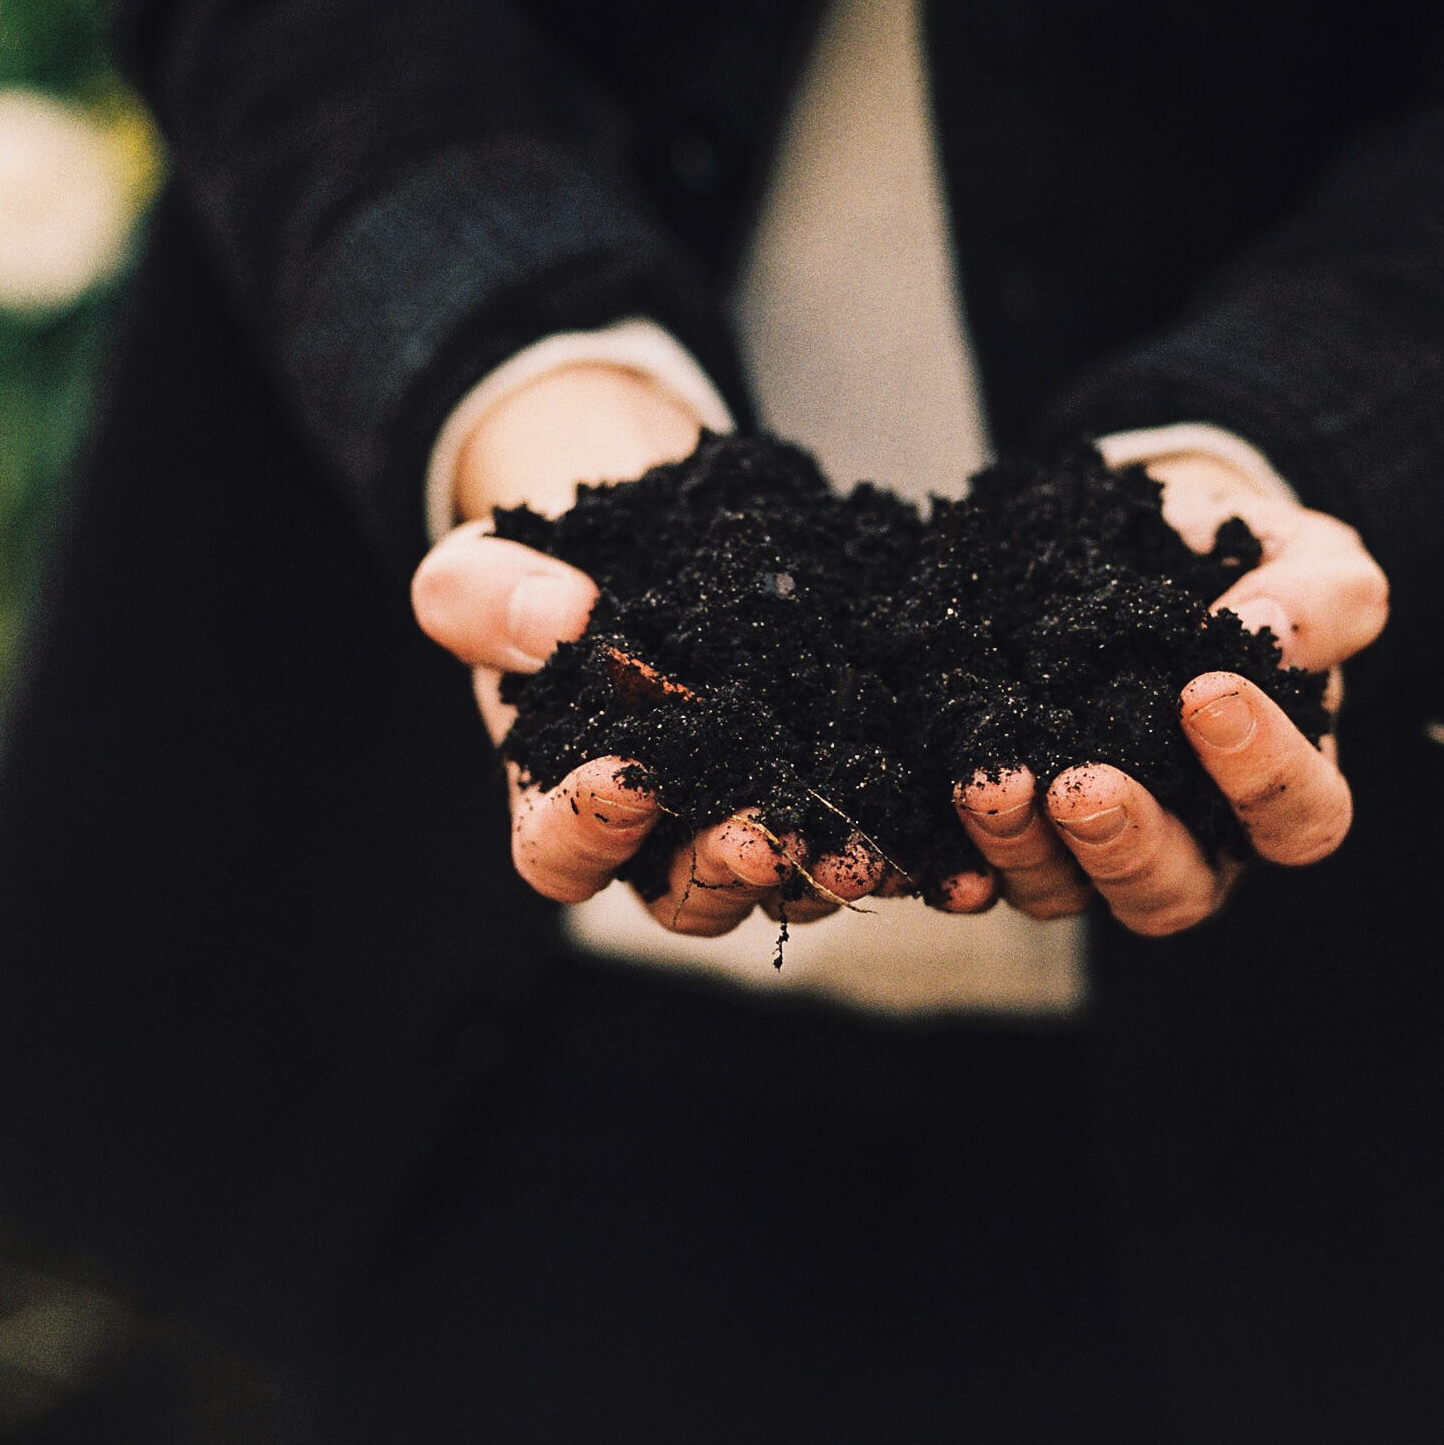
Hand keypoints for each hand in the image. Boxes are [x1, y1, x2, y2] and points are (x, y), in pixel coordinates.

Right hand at [408, 364, 884, 933]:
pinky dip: (919, 857)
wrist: (649, 552)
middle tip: (761, 832)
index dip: (588, 829)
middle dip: (727, 867)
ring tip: (861, 845)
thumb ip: (484, 599)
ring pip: (792, 882)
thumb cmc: (549, 578)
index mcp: (564, 808)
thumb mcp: (484, 569)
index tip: (626, 775)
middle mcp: (663, 841)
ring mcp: (754, 825)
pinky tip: (959, 857)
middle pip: (690, 892)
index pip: (562, 854)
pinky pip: (879, 844)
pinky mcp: (835, 797)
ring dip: (826, 870)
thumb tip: (557, 615)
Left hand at [951, 448, 1385, 936]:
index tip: (1204, 693)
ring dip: (1025, 848)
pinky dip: (952, 863)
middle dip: (1126, 843)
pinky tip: (924, 846)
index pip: (1297, 818)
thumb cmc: (1240, 561)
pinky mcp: (1010, 829)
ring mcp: (1090, 845)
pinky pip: (979, 871)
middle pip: (1176, 890)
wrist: (1139, 538)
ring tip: (989, 781)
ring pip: (1069, 893)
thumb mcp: (1308, 560)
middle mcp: (1190, 839)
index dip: (1260, 773)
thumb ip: (1316, 600)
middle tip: (1082, 785)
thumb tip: (1261, 630)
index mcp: (1277, 789)